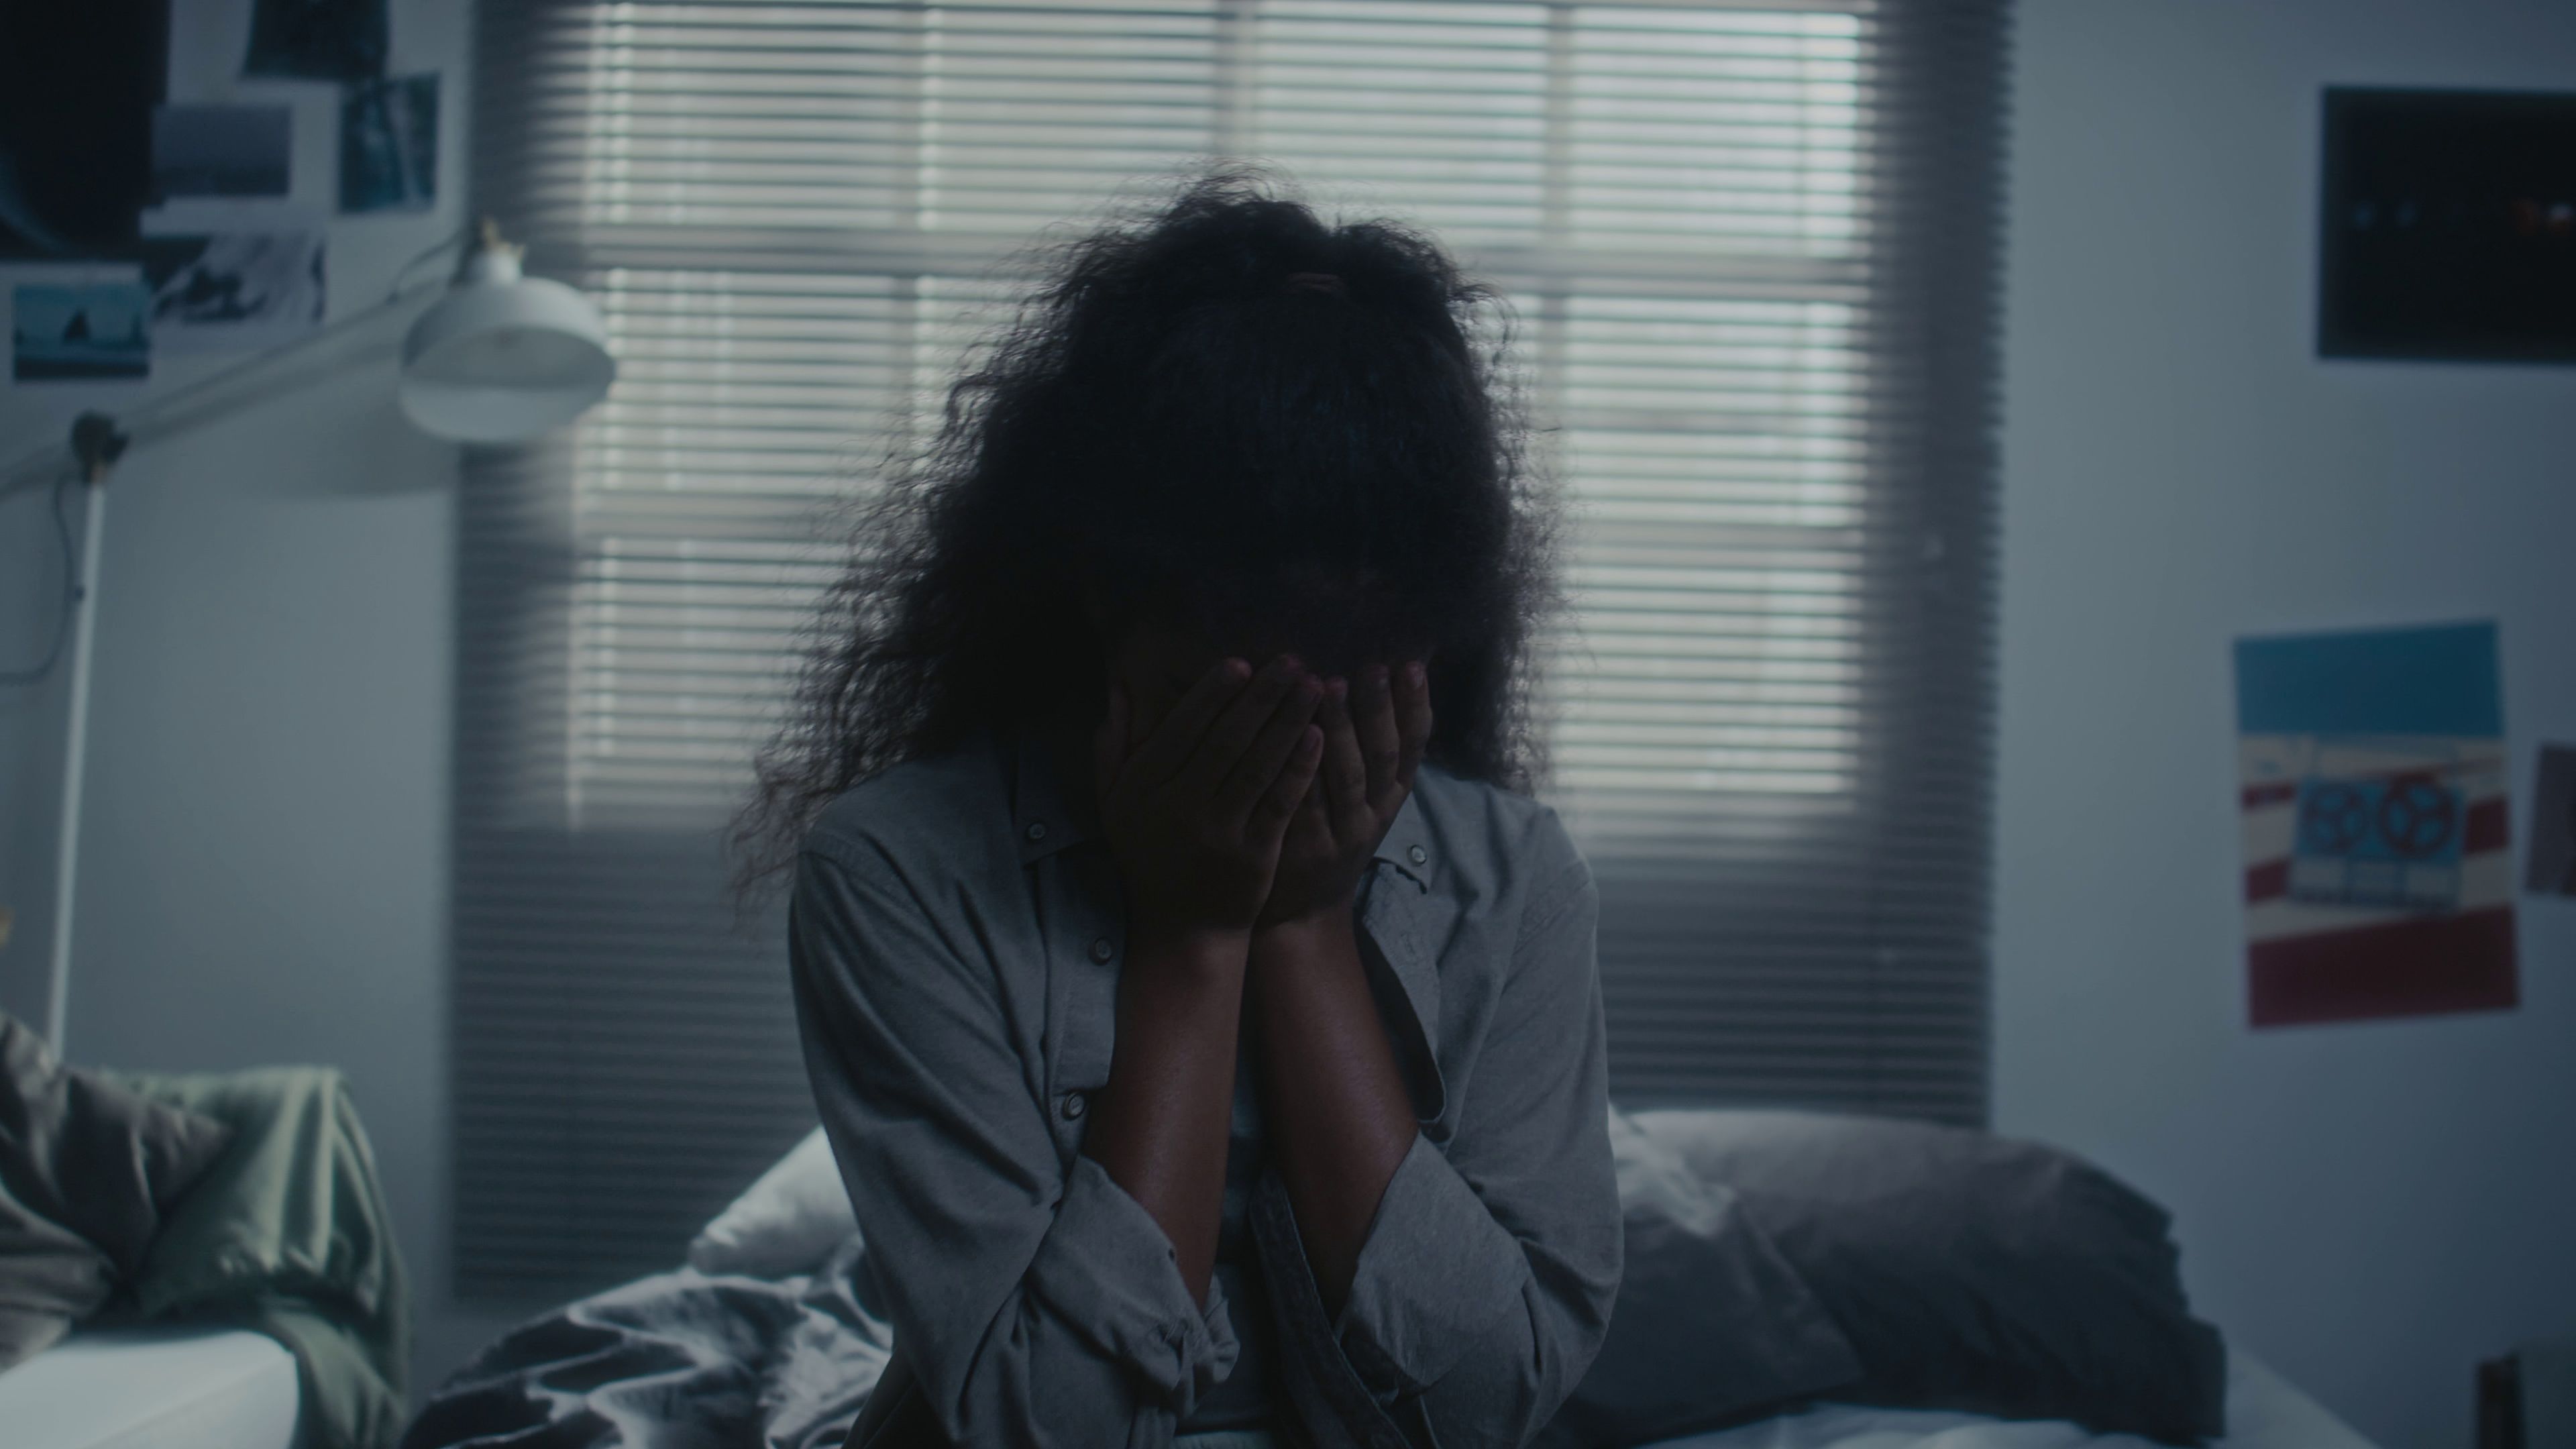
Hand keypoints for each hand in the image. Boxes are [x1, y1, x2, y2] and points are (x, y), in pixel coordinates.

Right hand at [1093, 655, 1326, 938]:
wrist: (1182, 928)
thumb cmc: (1149, 855)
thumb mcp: (1115, 803)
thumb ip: (1113, 746)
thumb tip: (1120, 688)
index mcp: (1144, 788)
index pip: (1181, 730)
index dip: (1212, 695)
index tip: (1241, 662)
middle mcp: (1179, 807)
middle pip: (1226, 741)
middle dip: (1262, 697)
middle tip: (1292, 660)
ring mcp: (1219, 833)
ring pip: (1258, 766)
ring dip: (1288, 722)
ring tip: (1313, 686)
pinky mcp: (1254, 856)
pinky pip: (1280, 803)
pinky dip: (1299, 768)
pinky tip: (1320, 736)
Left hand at [1256, 660, 1431, 930]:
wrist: (1302, 913)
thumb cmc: (1328, 837)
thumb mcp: (1361, 800)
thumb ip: (1367, 751)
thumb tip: (1373, 680)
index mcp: (1392, 795)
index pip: (1413, 745)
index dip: (1414, 705)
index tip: (1410, 665)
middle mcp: (1375, 813)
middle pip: (1385, 755)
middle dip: (1380, 708)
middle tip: (1371, 667)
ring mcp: (1344, 833)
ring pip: (1350, 776)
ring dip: (1343, 729)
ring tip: (1331, 685)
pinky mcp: (1309, 848)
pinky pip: (1309, 804)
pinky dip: (1306, 770)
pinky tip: (1298, 737)